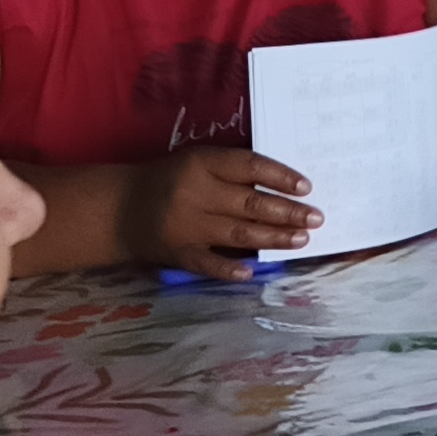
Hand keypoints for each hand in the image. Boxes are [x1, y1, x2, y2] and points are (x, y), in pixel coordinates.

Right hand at [122, 144, 318, 275]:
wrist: (121, 208)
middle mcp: (194, 193)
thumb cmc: (171, 181)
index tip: (307, 188)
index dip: (280, 176)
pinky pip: (208, 263)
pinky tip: (252, 272)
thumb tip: (285, 187)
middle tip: (316, 218)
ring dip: (274, 238)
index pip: (249, 166)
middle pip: (250, 203)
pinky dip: (230, 269)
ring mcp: (185, 226)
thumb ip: (233, 171)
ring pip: (238, 234)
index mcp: (201, 163)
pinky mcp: (177, 253)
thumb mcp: (197, 163)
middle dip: (288, 212)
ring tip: (302, 238)